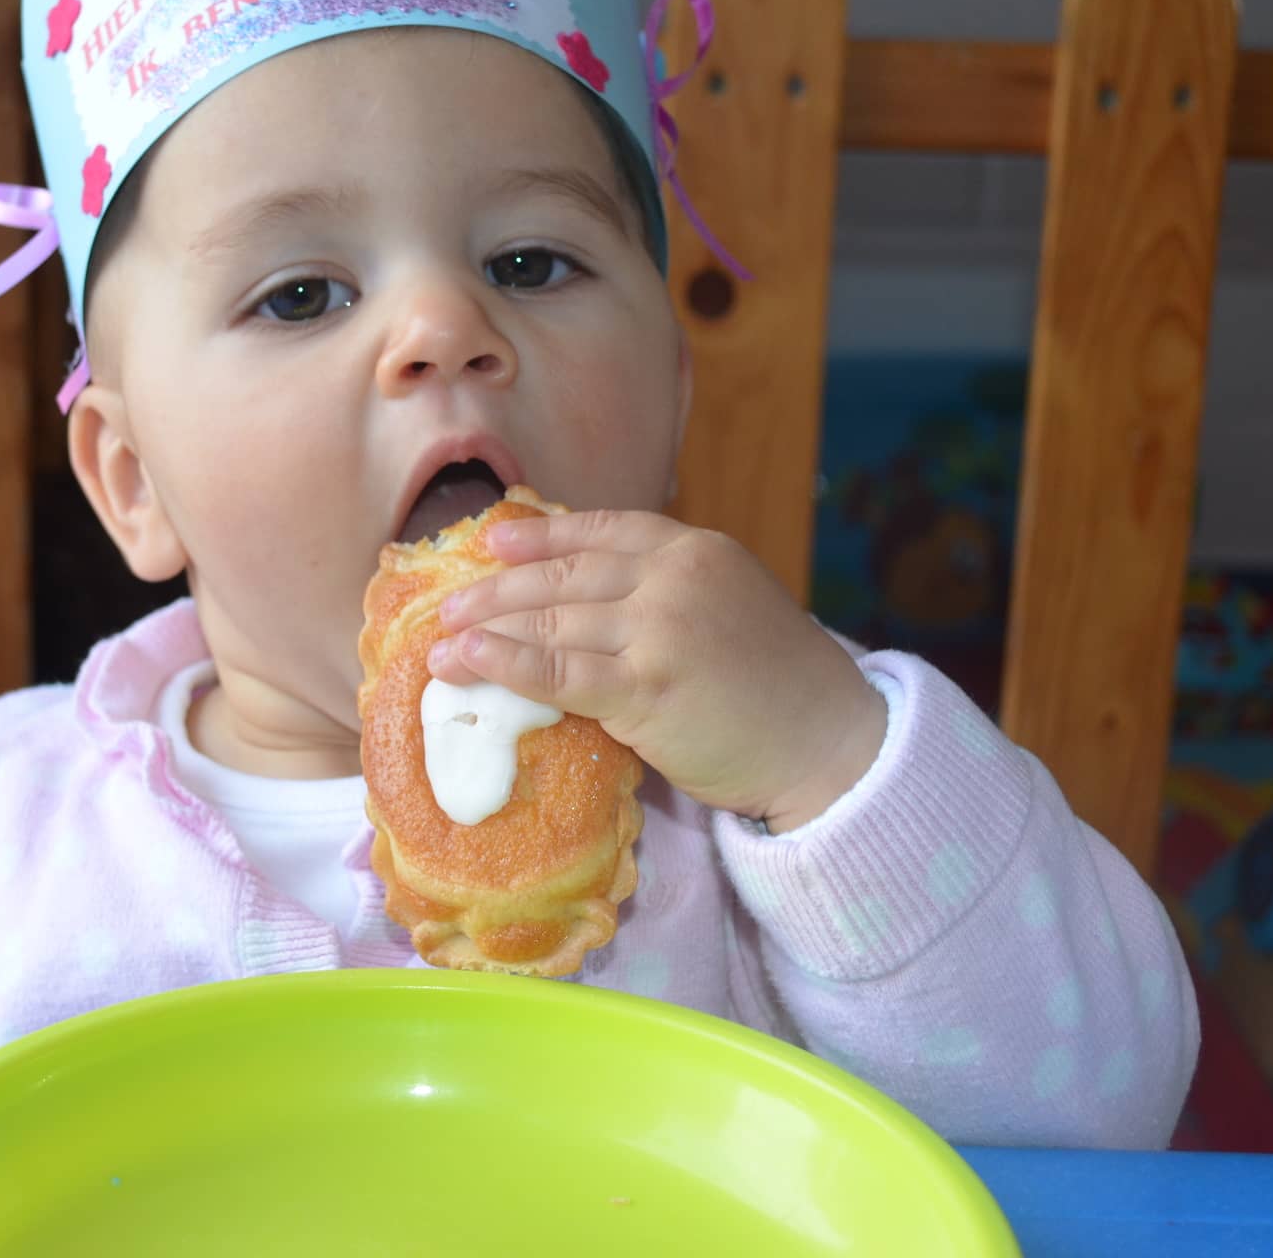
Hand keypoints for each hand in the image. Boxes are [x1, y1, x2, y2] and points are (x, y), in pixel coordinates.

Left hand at [429, 510, 887, 832]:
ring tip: (442, 641)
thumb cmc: (778, 686)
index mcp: (696, 549)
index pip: (602, 530)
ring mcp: (660, 628)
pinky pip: (557, 670)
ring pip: (552, 620)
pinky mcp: (646, 687)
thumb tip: (589, 596)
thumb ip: (669, 591)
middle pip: (565, 575)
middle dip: (499, 586)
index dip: (543, 534)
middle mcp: (674, 576)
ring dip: (487, 629)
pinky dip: (505, 664)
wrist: (830, 742)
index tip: (496, 540)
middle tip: (452, 599)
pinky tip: (468, 662)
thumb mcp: (729, 606)